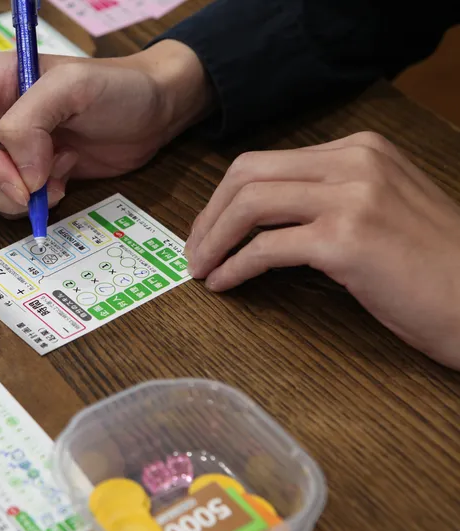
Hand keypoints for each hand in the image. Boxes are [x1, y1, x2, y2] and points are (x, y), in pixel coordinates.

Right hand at [0, 40, 211, 215]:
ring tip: (57, 178)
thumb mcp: (73, 87)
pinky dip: (32, 204)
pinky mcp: (22, 173)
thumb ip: (31, 123)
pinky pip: (3, 202)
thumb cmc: (118, 88)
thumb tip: (19, 175)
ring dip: (14, 199)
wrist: (152, 112)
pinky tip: (62, 180)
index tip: (23, 180)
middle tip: (37, 189)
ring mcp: (1, 147)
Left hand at [185, 132, 459, 368]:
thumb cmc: (432, 266)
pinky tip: (224, 284)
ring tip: (200, 269)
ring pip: (249, 204)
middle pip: (247, 174)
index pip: (266, 162)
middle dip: (208, 214)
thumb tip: (261, 219)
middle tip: (194, 251)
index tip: (208, 228)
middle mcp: (354, 162)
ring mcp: (351, 197)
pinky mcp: (346, 240)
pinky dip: (235, 267)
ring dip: (212, 240)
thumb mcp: (382, 208)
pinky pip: (265, 248)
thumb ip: (329, 198)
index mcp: (360, 149)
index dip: (224, 197)